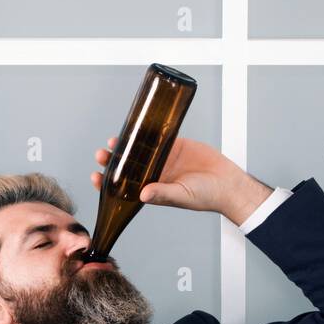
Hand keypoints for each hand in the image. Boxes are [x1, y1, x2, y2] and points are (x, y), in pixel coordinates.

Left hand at [91, 135, 271, 223]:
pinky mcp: (174, 145)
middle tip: (102, 154)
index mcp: (152, 190)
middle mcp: (154, 174)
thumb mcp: (182, 196)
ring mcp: (163, 159)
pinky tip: (133, 127)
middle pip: (128, 166)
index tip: (95, 177)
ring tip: (112, 141)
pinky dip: (145, 132)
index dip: (109, 183)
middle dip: (113, 161)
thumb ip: (162, 194)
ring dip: (125, 146)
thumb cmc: (206, 196)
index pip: (124, 188)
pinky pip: (156, 137)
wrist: (228, 183)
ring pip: (138, 150)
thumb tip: (142, 194)